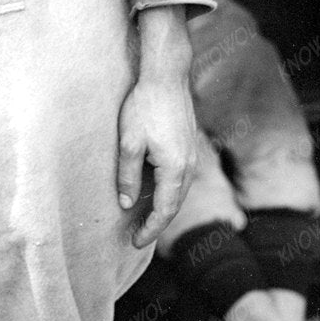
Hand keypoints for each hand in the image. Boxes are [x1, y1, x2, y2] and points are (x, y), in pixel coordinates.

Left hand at [117, 8, 196, 248]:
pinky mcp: (189, 146)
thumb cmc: (145, 106)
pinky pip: (180, 179)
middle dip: (156, 224)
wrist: (167, 76)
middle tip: (137, 236)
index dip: (149, 230)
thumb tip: (127, 204)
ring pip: (179, 193)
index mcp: (175, 170)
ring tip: (144, 218)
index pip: (164, 212)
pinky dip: (168, 192)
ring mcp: (192, 156)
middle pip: (174, 206)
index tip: (135, 243)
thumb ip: (128, 177)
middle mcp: (189, 166)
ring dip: (163, 208)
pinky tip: (154, 191)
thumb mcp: (129, 144)